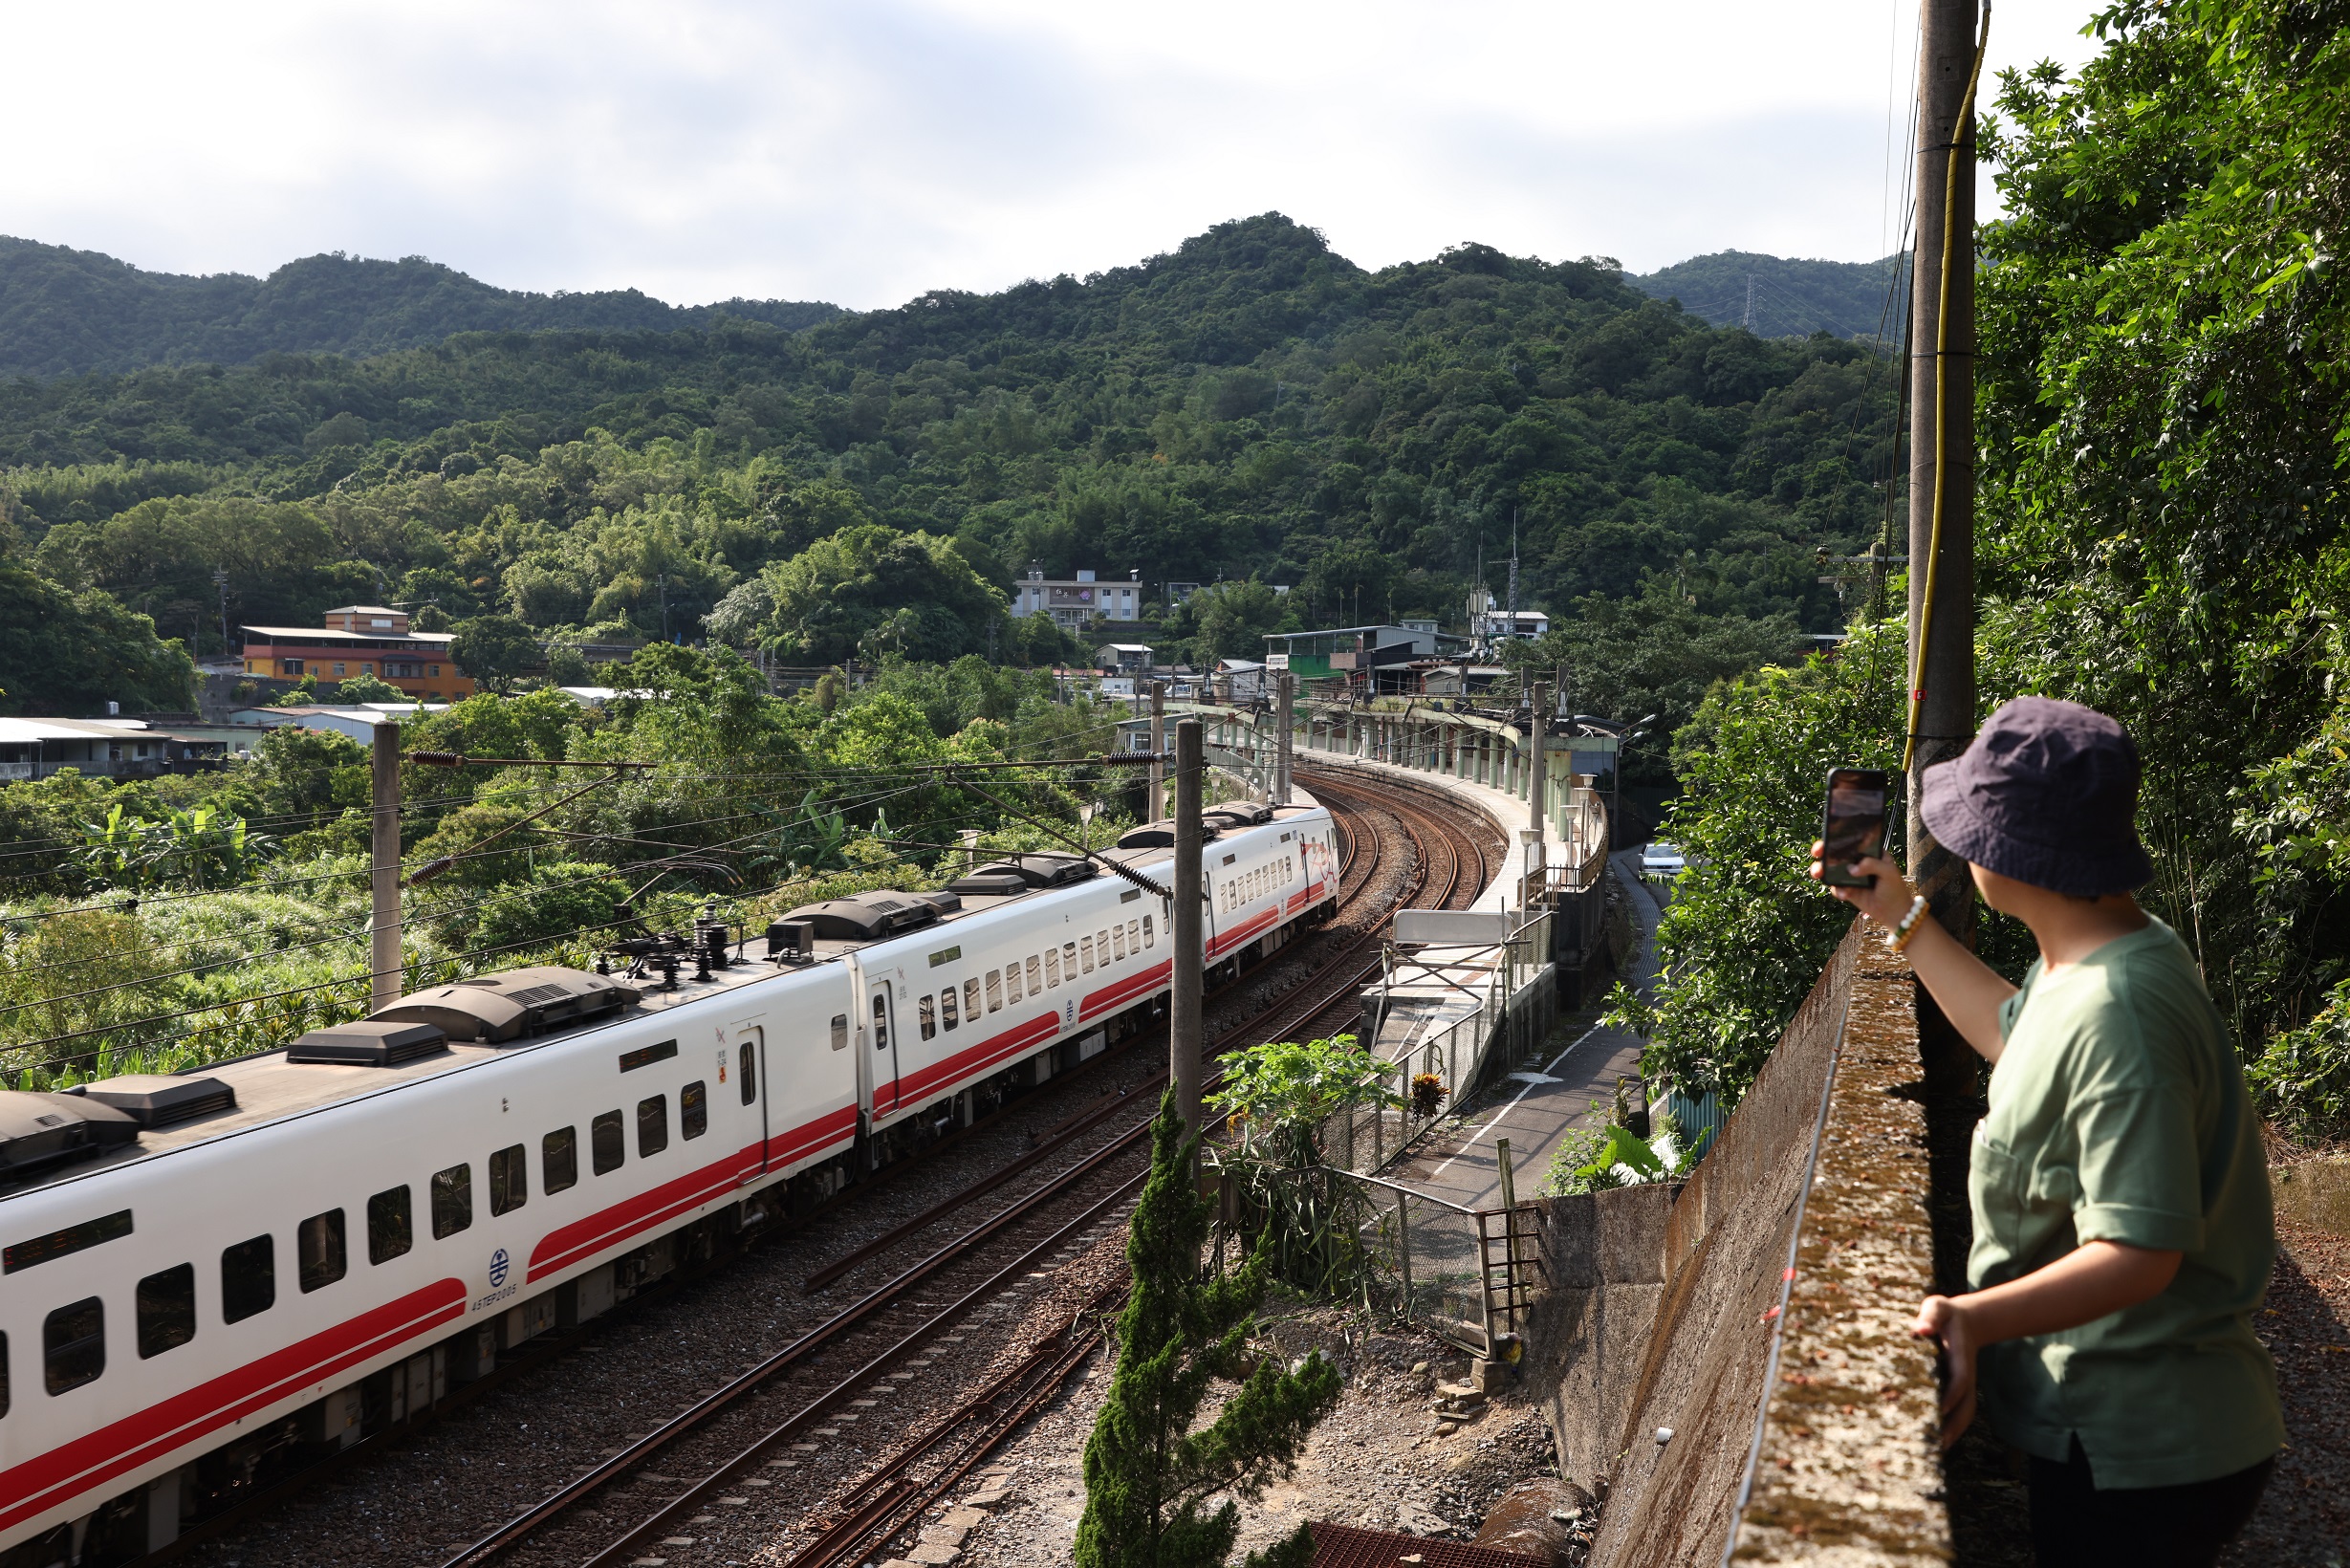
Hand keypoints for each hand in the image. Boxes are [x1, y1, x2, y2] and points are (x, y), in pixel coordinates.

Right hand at [1810, 843, 1917, 927]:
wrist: (1894, 913)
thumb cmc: (1895, 888)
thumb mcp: (1889, 872)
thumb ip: (1872, 865)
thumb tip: (1851, 869)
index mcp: (1868, 853)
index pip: (1851, 842)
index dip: (1838, 839)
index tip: (1829, 839)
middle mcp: (1857, 862)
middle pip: (1835, 854)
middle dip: (1822, 852)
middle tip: (1818, 853)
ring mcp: (1850, 877)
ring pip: (1830, 870)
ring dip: (1821, 870)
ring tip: (1819, 874)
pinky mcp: (1846, 890)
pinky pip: (1835, 887)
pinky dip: (1837, 891)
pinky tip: (1845, 895)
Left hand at [1911, 1294, 1977, 1449]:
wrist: (1964, 1321)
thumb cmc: (1945, 1314)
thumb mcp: (1938, 1308)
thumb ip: (1931, 1316)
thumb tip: (1919, 1329)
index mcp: (1960, 1358)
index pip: (1959, 1380)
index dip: (1952, 1395)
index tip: (1940, 1409)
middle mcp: (1965, 1377)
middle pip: (1965, 1406)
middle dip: (1954, 1425)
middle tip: (1938, 1445)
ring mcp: (1962, 1386)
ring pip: (1962, 1414)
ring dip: (1952, 1432)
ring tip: (1935, 1453)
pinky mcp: (1955, 1390)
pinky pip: (1955, 1412)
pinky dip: (1949, 1428)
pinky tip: (1934, 1443)